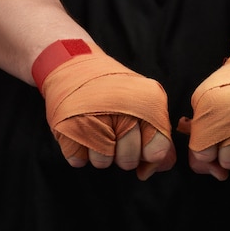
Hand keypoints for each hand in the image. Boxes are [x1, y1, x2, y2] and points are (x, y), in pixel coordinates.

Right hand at [36, 40, 175, 179]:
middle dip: (123, 155)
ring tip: (97, 131)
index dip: (149, 154)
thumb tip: (162, 166)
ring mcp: (92, 118)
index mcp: (145, 104)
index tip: (143, 146)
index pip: (155, 150)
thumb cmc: (114, 90)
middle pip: (127, 161)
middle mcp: (121, 110)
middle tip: (116, 135)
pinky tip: (80, 132)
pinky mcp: (67, 126)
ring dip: (99, 153)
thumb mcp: (144, 103)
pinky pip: (78, 159)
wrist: (75, 64)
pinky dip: (78, 151)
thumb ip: (158, 135)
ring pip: (102, 163)